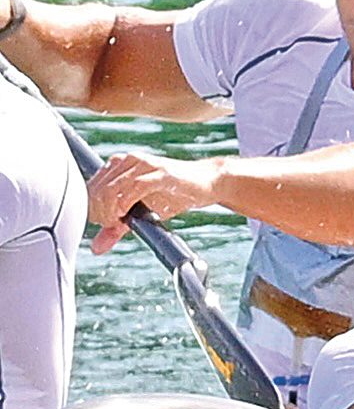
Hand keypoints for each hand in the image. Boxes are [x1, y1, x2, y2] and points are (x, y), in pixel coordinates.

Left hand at [87, 152, 222, 253]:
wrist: (206, 182)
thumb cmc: (174, 194)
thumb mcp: (142, 213)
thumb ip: (118, 227)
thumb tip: (96, 248)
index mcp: (120, 165)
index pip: (92, 186)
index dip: (92, 208)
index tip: (103, 224)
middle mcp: (128, 160)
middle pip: (99, 188)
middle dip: (99, 211)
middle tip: (110, 226)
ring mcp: (144, 164)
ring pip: (112, 187)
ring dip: (110, 209)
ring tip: (117, 222)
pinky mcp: (159, 173)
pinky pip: (133, 187)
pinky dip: (125, 203)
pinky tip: (126, 214)